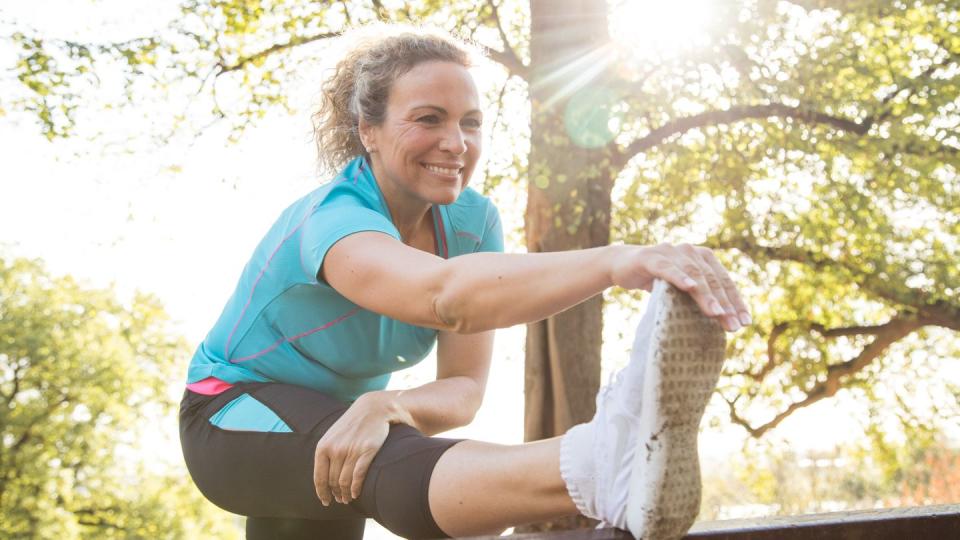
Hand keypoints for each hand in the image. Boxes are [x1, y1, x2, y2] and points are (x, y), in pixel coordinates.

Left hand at [313, 393, 389, 505]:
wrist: (373, 408)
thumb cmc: (352, 424)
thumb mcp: (333, 435)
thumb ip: (326, 453)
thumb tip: (323, 477)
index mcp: (323, 446)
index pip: (319, 478)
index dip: (322, 493)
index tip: (326, 501)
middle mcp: (336, 450)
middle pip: (333, 482)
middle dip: (336, 494)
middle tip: (341, 500)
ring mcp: (351, 450)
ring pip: (345, 482)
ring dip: (346, 494)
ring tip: (348, 498)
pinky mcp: (367, 451)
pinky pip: (358, 476)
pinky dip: (356, 488)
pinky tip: (356, 493)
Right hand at [610, 243, 750, 331]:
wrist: (622, 265)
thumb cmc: (655, 280)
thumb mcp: (679, 289)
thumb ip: (697, 296)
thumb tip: (722, 321)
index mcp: (702, 257)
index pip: (724, 281)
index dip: (736, 301)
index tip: (745, 322)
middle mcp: (690, 251)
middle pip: (712, 279)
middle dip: (725, 303)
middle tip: (734, 326)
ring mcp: (670, 252)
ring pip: (693, 274)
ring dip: (706, 295)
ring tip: (717, 313)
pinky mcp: (650, 257)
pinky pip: (667, 268)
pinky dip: (679, 277)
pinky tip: (690, 287)